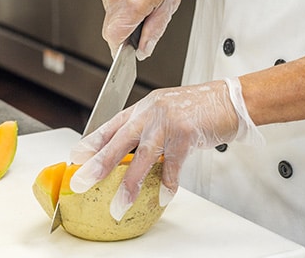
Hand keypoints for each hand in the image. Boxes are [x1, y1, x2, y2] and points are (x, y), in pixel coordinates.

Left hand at [68, 78, 261, 220]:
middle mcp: (150, 112)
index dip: (91, 143)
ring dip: (129, 183)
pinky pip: (173, 164)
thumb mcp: (165, 112)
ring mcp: (167, 122)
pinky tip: (161, 197)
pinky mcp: (186, 133)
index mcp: (143, 108)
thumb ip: (147, 130)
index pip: (110, 126)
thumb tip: (130, 155)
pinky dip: (167, 184)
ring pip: (142, 156)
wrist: (229, 99)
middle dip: (98, 164)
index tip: (75, 158)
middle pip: (118, 141)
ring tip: (119, 203)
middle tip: (81, 182)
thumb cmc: (198, 107)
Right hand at [96, 0, 196, 57]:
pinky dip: (119, 0)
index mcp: (132, 3)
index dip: (119, 49)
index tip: (126, 52)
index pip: (114, 38)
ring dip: (123, 13)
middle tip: (143, 18)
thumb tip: (143, 50)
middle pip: (110, 29)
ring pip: (110, 14)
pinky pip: (108, 0)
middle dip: (124, 31)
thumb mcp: (170, 1)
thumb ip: (155, 30)